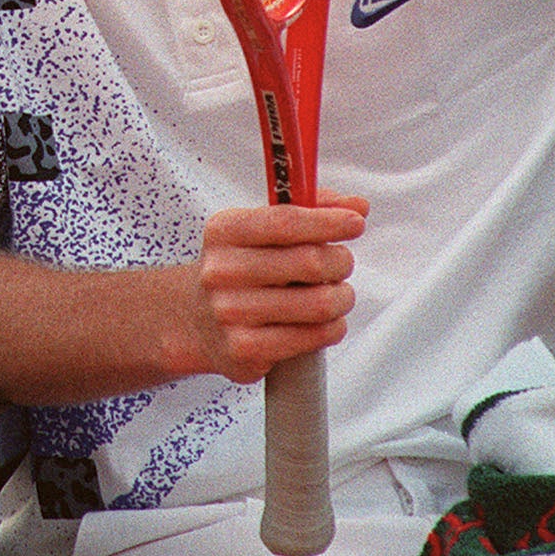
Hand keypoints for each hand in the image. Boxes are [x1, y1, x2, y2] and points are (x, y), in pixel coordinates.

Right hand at [181, 189, 368, 382]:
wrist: (197, 319)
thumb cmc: (240, 269)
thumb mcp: (261, 229)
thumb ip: (311, 210)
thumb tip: (357, 206)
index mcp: (225, 231)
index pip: (285, 222)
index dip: (328, 221)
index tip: (354, 222)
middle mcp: (222, 271)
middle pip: (310, 262)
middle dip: (341, 262)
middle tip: (341, 264)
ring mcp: (230, 312)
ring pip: (319, 303)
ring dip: (342, 297)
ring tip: (336, 295)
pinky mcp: (245, 349)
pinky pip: (313, 337)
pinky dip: (332, 328)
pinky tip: (324, 322)